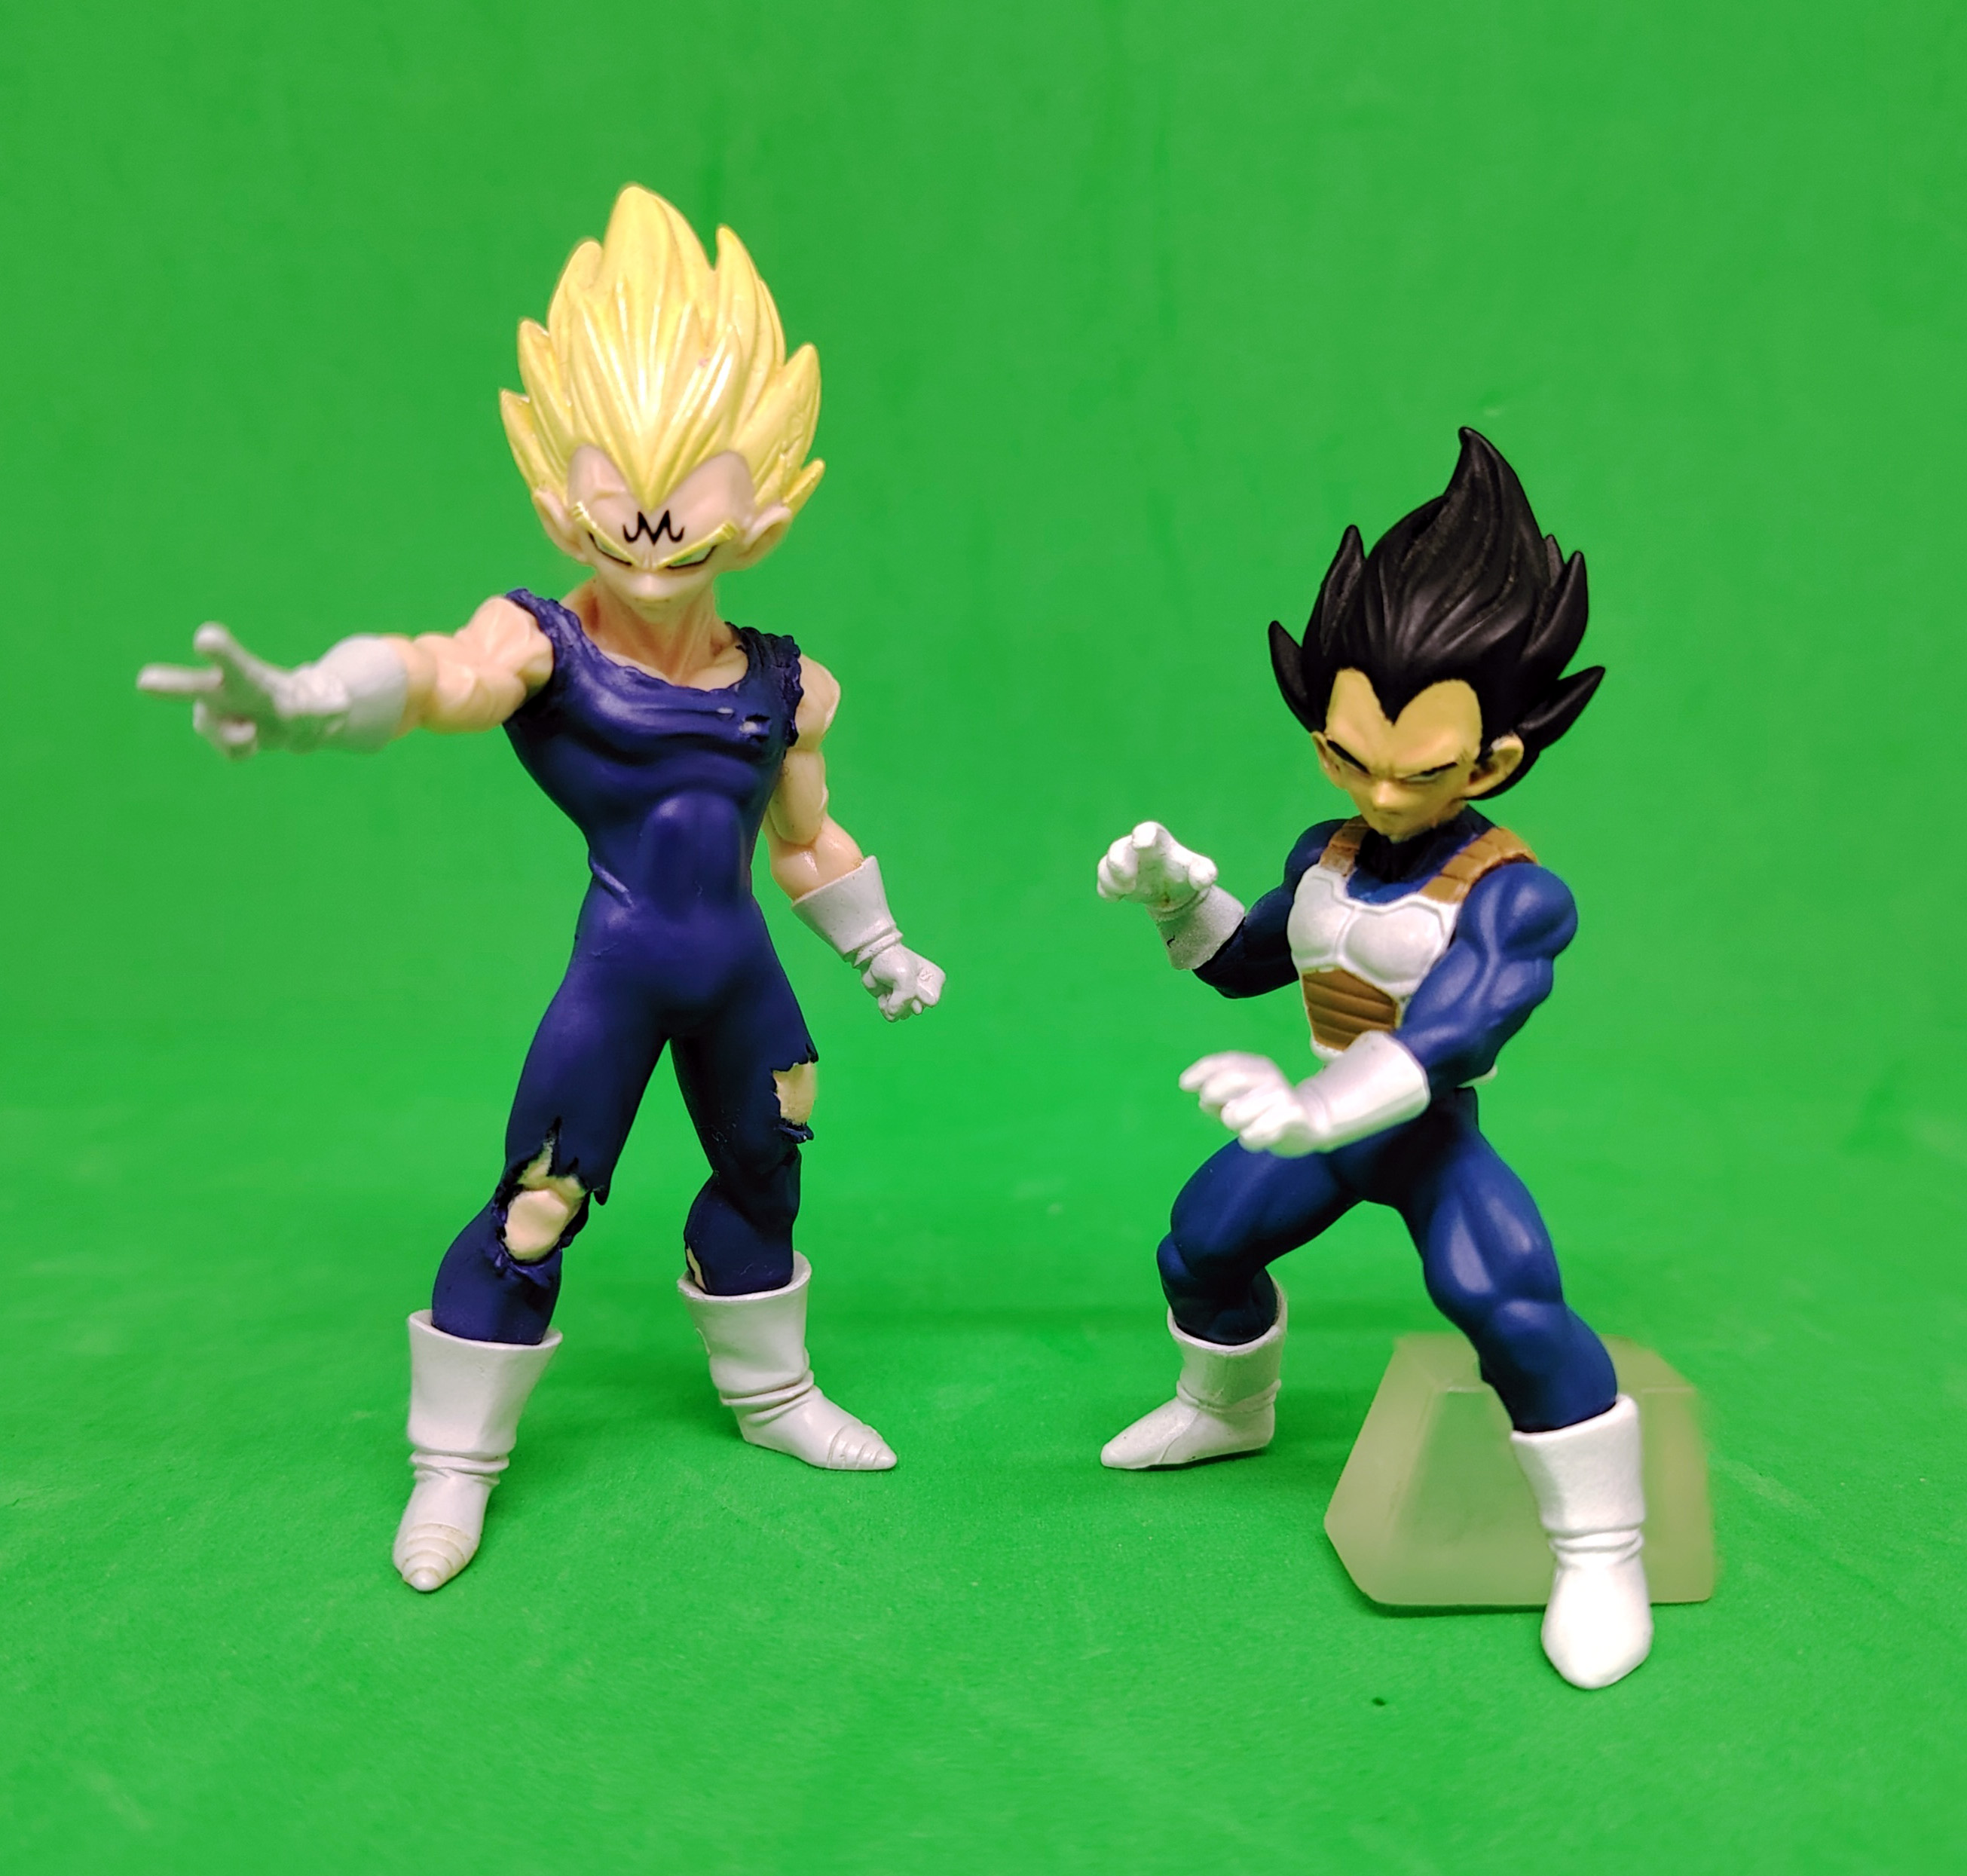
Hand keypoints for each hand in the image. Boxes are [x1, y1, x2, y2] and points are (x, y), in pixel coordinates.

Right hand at [138, 624, 354, 758]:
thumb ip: (330, 708)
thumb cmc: (309, 704)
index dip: (220, 651)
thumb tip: (338, 709)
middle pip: (198, 689)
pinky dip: (248, 750)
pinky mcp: (225, 740)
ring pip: (220, 733)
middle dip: (172, 686)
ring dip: (242, 737)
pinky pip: (234, 753)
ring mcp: (220, 716)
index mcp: (248, 675)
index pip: (232, 662)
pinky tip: (257, 737)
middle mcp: (224, 692)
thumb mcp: (329, 705)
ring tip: (257, 730)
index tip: (205, 638)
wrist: (299, 721)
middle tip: (144, 681)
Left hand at [862, 944, 944, 1021]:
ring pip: (904, 1015)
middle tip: (897, 982)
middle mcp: (924, 991)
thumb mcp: (905, 977)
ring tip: (888, 986)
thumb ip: (905, 999)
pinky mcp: (894, 1004)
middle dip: (903, 998)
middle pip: (917, 1010)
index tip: (911, 977)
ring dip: (891, 1002)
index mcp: (934, 980)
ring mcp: (909, 999)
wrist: (871, 957)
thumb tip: (894, 1015)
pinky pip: (892, 1016)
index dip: (918, 992)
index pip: (931, 1001)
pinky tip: (883, 993)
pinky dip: (884, 1005)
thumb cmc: (892, 961)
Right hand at [1096, 821, 1218, 915]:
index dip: (1143, 835)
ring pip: (1106, 864)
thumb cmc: (1184, 873)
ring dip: (1112, 879)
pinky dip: (1106, 890)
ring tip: (1127, 891)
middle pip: (1119, 848)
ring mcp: (1123, 864)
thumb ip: (1204, 872)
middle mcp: (1135, 850)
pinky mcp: (1115, 880)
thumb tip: (1203, 878)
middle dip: (1119, 862)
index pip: (1148, 831)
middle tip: (1129, 880)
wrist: (1172, 890)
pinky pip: (1103, 882)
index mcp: (1157, 842)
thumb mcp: (1199, 872)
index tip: (1142, 844)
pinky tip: (1116, 898)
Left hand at [1180, 1052, 1321, 1156]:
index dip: (1201, 1071)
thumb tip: (1202, 1100)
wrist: (1312, 1122)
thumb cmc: (1266, 1112)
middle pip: (1231, 1078)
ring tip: (1245, 1126)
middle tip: (1215, 1109)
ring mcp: (1281, 1095)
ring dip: (1233, 1124)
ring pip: (1236, 1113)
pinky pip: (1255, 1133)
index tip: (1184, 1084)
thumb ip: (1219, 1098)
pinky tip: (1258, 1137)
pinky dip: (1250, 1139)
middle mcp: (1269, 1076)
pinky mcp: (1292, 1116)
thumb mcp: (1240, 1100)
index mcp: (1256, 1066)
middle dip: (1213, 1094)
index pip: (1225, 1062)